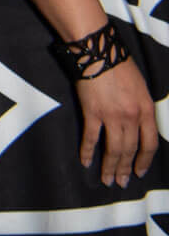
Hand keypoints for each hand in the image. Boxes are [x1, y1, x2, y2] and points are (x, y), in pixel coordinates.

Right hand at [75, 55, 158, 187]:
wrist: (99, 52)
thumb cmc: (120, 66)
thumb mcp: (141, 88)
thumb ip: (141, 109)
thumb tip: (136, 127)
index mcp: (146, 111)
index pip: (149, 144)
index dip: (144, 161)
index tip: (138, 172)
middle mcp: (131, 117)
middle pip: (129, 150)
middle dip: (125, 169)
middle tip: (120, 183)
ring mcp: (111, 116)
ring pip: (113, 149)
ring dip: (110, 166)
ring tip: (106, 179)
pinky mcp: (92, 112)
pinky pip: (91, 137)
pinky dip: (87, 151)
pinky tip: (85, 162)